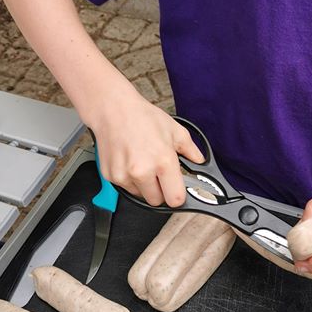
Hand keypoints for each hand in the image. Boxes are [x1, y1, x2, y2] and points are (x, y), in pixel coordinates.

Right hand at [88, 90, 203, 206]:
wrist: (113, 110)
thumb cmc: (143, 117)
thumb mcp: (175, 130)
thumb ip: (191, 150)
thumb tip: (200, 163)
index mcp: (163, 161)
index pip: (175, 199)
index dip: (178, 196)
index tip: (177, 189)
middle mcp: (142, 171)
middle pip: (157, 201)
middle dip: (161, 190)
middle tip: (159, 172)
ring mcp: (124, 175)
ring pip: (140, 195)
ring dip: (144, 185)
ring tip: (143, 163)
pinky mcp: (110, 176)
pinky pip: (126, 188)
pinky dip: (130, 180)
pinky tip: (130, 162)